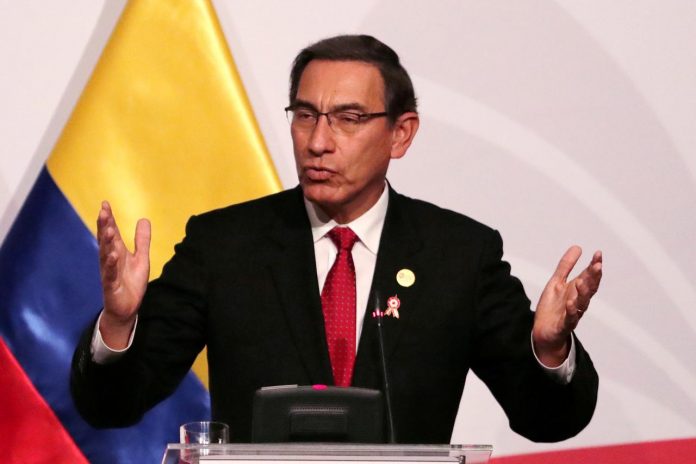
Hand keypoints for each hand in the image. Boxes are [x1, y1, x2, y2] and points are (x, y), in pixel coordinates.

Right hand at [97, 201, 150, 348]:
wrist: (126, 308)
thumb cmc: (130, 282)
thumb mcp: (141, 258)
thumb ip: (142, 240)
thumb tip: (144, 219)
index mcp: (117, 252)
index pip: (111, 233)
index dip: (108, 219)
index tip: (105, 204)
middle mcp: (110, 260)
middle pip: (106, 241)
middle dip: (104, 226)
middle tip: (103, 211)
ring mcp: (109, 273)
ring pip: (106, 255)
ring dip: (106, 242)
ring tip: (108, 228)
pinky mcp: (111, 286)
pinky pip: (109, 274)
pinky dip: (110, 265)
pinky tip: (111, 256)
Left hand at [533, 246, 601, 366]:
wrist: (544, 331)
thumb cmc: (553, 307)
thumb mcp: (557, 282)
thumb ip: (566, 266)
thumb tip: (578, 247)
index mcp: (577, 291)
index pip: (589, 276)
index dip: (594, 266)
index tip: (598, 254)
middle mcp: (578, 301)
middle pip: (589, 289)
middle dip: (593, 277)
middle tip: (597, 265)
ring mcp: (572, 314)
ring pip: (582, 303)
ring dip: (583, 293)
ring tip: (582, 281)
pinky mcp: (564, 325)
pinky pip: (570, 319)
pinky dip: (572, 312)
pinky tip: (571, 303)